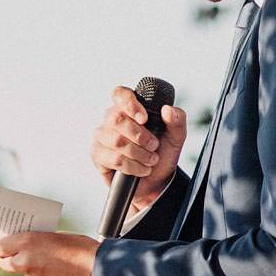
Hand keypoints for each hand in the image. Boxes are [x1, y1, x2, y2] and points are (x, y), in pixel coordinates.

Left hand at [0, 231, 99, 275]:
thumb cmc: (85, 250)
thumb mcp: (59, 237)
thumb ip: (39, 242)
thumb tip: (30, 247)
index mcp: (28, 242)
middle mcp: (25, 263)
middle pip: (6, 263)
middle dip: (11, 259)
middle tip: (21, 254)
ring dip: (34, 271)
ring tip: (56, 266)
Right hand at [91, 86, 187, 211]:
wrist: (156, 181)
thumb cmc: (162, 153)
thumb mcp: (176, 137)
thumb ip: (177, 120)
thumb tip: (168, 110)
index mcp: (129, 108)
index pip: (120, 94)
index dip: (130, 104)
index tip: (145, 119)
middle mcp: (111, 119)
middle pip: (117, 118)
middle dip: (140, 136)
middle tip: (154, 146)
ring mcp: (101, 136)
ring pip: (117, 141)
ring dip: (139, 154)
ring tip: (150, 160)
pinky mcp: (97, 155)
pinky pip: (113, 159)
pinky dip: (132, 166)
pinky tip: (140, 169)